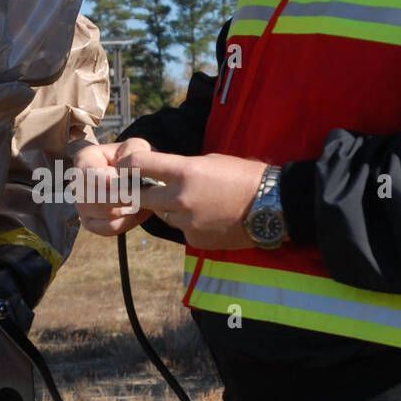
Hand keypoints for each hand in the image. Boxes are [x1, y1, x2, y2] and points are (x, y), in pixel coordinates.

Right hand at [74, 138, 152, 236]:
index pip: (86, 171)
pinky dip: (128, 222)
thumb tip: (120, 174)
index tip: (117, 179)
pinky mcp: (89, 222)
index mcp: (85, 159)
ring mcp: (81, 205)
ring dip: (130, 208)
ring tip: (144, 199)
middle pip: (99, 197)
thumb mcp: (136, 146)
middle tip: (142, 192)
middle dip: (124, 196)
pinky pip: (109, 228)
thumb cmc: (132, 157)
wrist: (131, 174)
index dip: (102, 178)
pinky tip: (139, 211)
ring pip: (107, 213)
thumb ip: (132, 152)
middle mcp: (77, 183)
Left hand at [111, 151, 266, 249]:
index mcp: (185, 171)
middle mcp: (180, 198)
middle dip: (145, 192)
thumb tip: (163, 173)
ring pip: (164, 214)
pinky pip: (182, 229)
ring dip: (171, 208)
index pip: (139, 166)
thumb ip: (183, 167)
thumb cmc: (246, 176)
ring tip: (196, 202)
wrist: (273, 206)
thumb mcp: (211, 161)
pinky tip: (209, 217)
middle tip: (150, 188)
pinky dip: (189, 224)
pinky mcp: (195, 239)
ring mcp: (187, 221)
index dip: (129, 166)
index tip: (127, 168)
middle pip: (143, 196)